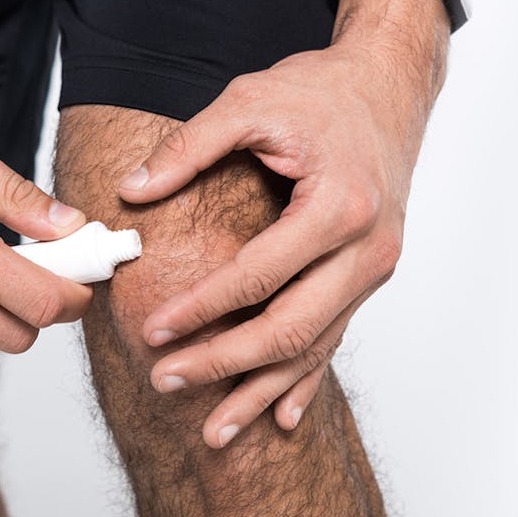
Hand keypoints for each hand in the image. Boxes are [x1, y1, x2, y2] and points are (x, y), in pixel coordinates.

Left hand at [118, 41, 435, 447]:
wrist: (386, 87)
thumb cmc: (318, 92)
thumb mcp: (248, 101)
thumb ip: (189, 147)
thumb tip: (132, 192)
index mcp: (337, 208)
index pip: (257, 277)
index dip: (201, 309)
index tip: (154, 332)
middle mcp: (365, 249)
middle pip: (289, 329)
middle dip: (224, 364)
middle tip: (166, 382)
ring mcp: (373, 269)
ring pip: (313, 347)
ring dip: (261, 390)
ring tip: (215, 429)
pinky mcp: (368, 275)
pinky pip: (336, 338)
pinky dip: (306, 379)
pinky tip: (282, 414)